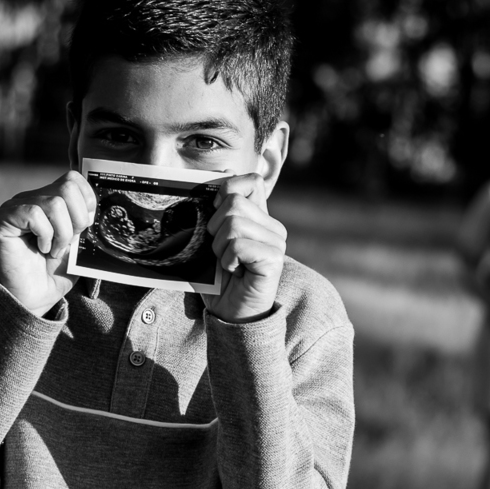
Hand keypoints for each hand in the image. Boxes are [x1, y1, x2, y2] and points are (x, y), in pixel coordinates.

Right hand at [0, 170, 95, 316]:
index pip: (73, 179)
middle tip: (68, 242)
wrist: (34, 297)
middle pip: (67, 186)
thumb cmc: (55, 271)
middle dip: (78, 220)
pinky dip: (45, 235)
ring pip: (54, 203)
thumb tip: (99, 205)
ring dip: (62, 233)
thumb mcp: (79, 241)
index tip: (82, 229)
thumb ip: (85, 219)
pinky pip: (33, 213)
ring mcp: (13, 207)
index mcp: (49, 199)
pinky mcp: (0, 219)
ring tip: (54, 250)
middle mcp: (30, 198)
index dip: (86, 203)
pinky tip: (41, 249)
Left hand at [203, 173, 286, 322]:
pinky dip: (228, 260)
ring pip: (234, 224)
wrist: (231, 314)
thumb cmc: (220, 278)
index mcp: (259, 217)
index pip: (252, 180)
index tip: (216, 213)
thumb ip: (217, 211)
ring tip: (227, 263)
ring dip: (220, 247)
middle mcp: (272, 227)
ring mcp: (276, 242)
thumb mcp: (213, 239)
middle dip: (215, 228)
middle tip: (220, 251)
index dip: (228, 189)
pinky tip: (234, 272)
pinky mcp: (274, 259)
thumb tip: (220, 174)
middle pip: (234, 202)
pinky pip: (239, 246)